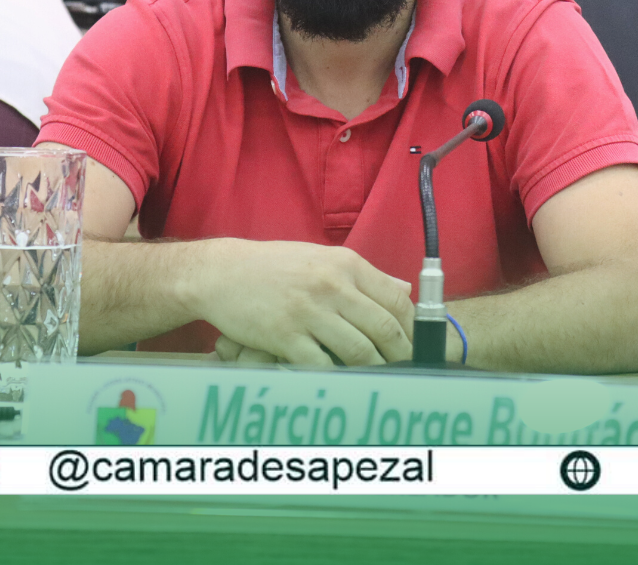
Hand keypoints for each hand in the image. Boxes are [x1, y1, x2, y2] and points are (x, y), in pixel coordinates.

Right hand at [191, 240, 414, 367]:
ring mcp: (309, 312)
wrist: (222, 273)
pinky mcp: (286, 336)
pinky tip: (345, 381)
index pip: (396, 299)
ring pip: (360, 350)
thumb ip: (363, 275)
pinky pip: (323, 365)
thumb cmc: (273, 266)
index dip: (413, 326)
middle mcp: (332, 286)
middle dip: (401, 354)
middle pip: (384, 328)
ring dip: (376, 370)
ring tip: (381, 378)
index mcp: (346, 264)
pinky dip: (339, 377)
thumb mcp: (322, 257)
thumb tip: (403, 288)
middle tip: (405, 367)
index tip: (415, 342)